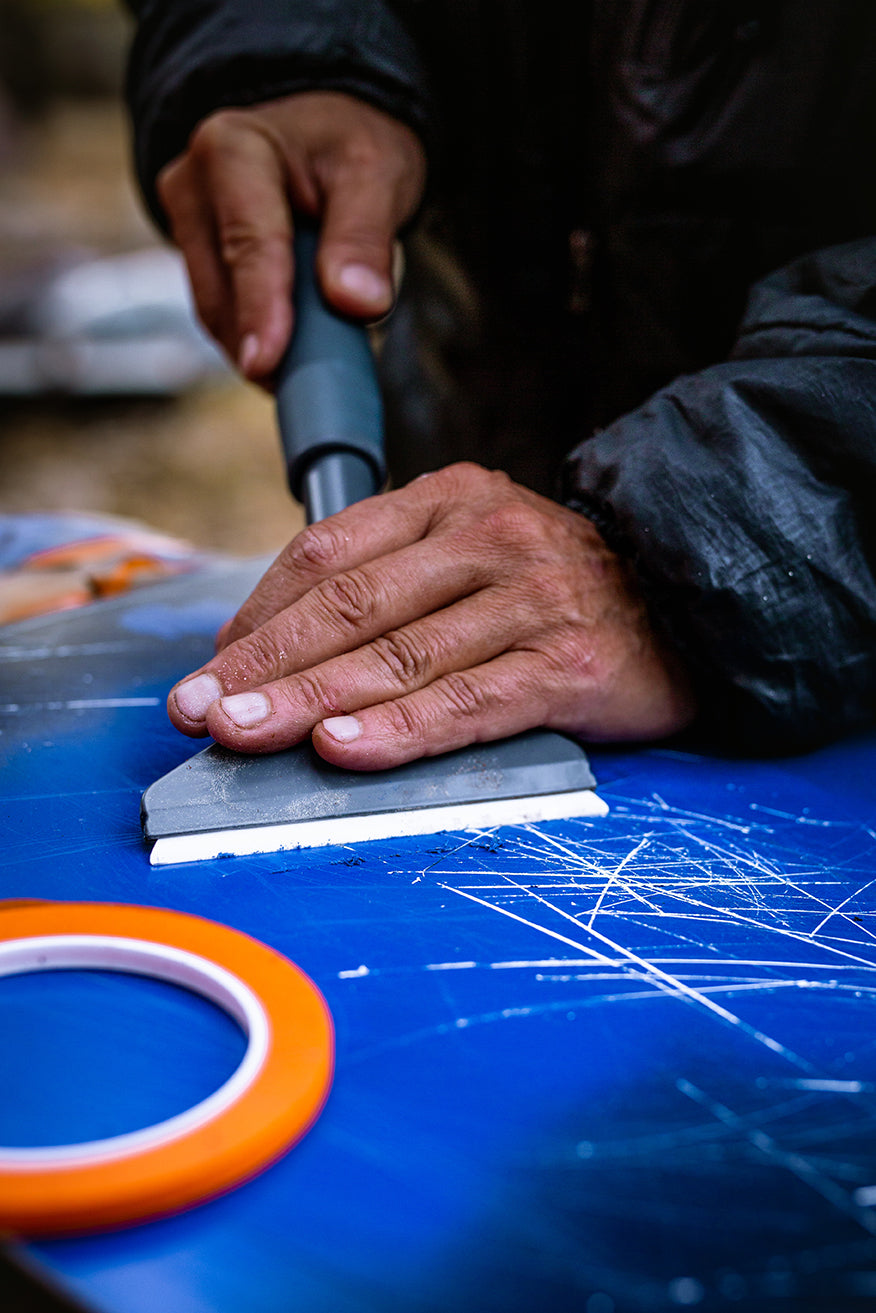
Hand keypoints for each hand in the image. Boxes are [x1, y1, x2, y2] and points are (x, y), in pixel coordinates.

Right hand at [156, 91, 426, 379]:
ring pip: (215, 311)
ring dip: (260, 347)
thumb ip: (366, 237)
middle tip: (310, 390)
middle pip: (222, 288)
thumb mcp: (378, 173)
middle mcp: (193, 182)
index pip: (248, 243)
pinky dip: (255, 338)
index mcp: (236, 148)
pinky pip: (219, 314)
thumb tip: (357, 304)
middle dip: (263, 342)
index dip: (259, 308)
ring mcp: (186, 222)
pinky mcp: (192, 255)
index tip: (265, 364)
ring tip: (309, 369)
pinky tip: (289, 352)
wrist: (323, 131)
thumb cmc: (350, 147)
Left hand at [167, 464, 696, 766]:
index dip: (259, 616)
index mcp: (451, 498)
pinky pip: (467, 700)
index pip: (328, 554)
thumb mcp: (472, 560)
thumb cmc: (556, 596)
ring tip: (243, 737)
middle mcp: (488, 535)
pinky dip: (400, 730)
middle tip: (199, 710)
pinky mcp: (569, 661)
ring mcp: (532, 596)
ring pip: (399, 654)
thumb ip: (390, 590)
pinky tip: (344, 752)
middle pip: (350, 603)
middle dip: (264, 664)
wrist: (688, 606)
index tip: (210, 669)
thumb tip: (278, 660)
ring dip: (309, 702)